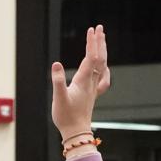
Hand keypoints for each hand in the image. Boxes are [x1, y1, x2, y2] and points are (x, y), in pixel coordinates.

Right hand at [50, 24, 110, 140]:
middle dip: (99, 42)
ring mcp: (93, 88)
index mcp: (83, 81)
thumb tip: (56, 64)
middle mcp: (91, 82)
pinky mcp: (92, 94)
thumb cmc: (66, 116)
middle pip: (100, 58)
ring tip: (102, 40)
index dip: (92, 43)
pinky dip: (104, 69)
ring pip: (102, 66)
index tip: (91, 30)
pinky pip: (102, 78)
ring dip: (102, 51)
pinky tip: (104, 68)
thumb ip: (58, 81)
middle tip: (99, 28)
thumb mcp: (59, 98)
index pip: (90, 57)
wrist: (76, 132)